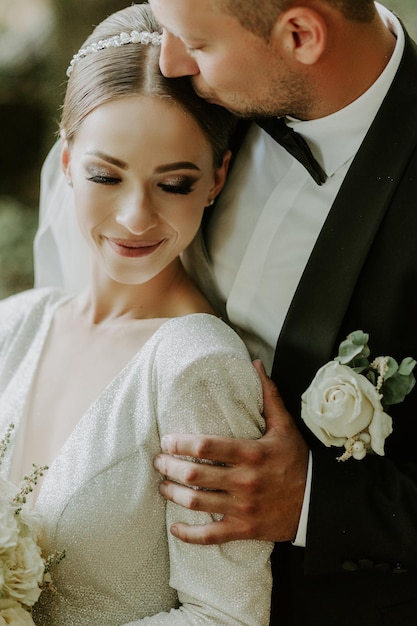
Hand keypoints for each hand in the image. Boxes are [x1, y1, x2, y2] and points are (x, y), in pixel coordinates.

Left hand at [153, 360, 308, 543]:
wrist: (317, 503)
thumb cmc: (297, 462)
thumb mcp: (286, 427)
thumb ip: (269, 396)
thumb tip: (256, 365)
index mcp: (252, 453)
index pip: (206, 446)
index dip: (180, 443)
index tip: (167, 440)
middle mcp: (245, 481)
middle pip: (194, 475)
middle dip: (169, 467)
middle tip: (158, 462)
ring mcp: (243, 508)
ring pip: (197, 503)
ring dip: (173, 494)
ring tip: (162, 486)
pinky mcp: (245, 529)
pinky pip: (211, 536)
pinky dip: (189, 534)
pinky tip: (175, 527)